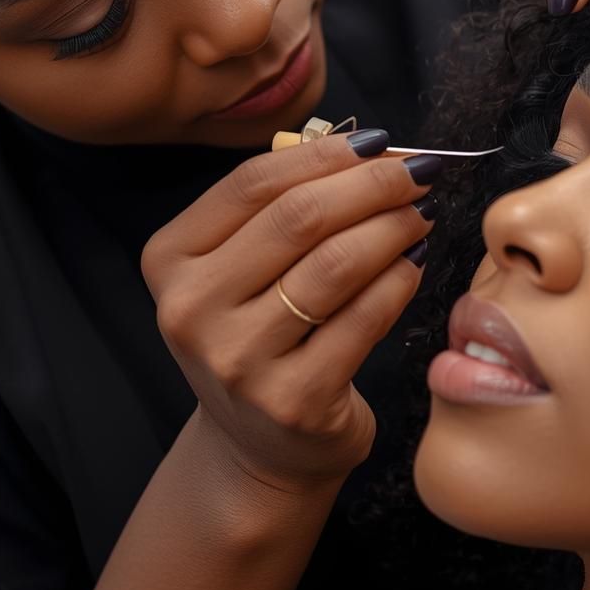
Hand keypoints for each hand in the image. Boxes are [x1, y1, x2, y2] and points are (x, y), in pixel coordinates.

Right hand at [141, 130, 436, 488]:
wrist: (259, 447)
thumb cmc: (261, 337)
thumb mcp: (242, 270)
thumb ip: (282, 209)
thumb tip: (369, 150)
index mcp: (170, 260)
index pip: (253, 184)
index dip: (325, 155)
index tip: (378, 142)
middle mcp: (192, 309)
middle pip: (298, 218)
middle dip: (370, 185)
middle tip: (417, 172)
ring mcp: (239, 360)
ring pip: (335, 265)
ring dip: (391, 228)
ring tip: (419, 214)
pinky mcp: (294, 401)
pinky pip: (363, 320)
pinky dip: (399, 281)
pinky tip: (414, 264)